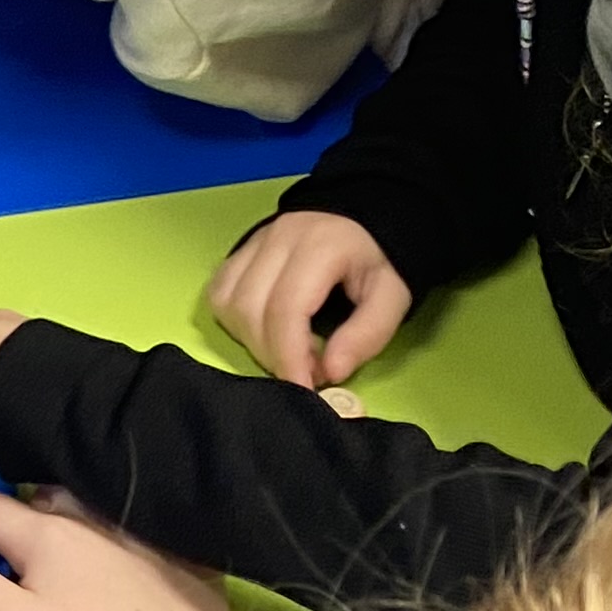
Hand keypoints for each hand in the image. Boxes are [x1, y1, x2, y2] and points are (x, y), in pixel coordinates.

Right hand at [0, 457, 232, 610]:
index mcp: (45, 533)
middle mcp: (90, 522)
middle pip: (30, 490)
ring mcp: (136, 540)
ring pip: (78, 502)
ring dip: (46, 493)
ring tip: (27, 495)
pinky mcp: (171, 563)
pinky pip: (118, 521)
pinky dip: (91, 516)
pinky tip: (94, 529)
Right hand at [210, 210, 407, 388]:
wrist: (361, 220)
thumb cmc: (377, 260)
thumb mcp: (392, 296)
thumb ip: (367, 334)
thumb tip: (331, 373)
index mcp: (319, 246)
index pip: (286, 309)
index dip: (289, 357)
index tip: (303, 390)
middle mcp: (278, 239)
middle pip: (250, 310)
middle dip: (273, 354)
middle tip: (306, 370)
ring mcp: (252, 243)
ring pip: (229, 304)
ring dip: (252, 340)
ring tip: (289, 348)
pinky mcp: (238, 252)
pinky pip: (220, 294)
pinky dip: (236, 322)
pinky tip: (264, 329)